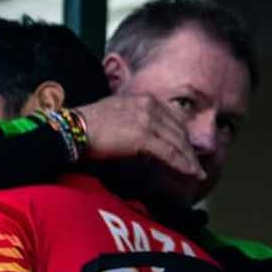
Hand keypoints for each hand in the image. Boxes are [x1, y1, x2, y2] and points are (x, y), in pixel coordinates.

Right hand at [76, 95, 205, 179]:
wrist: (74, 130)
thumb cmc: (89, 125)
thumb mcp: (118, 113)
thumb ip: (136, 118)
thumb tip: (144, 134)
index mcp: (144, 99)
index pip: (173, 117)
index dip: (183, 135)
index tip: (188, 148)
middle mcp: (150, 106)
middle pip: (179, 130)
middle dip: (189, 148)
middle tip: (196, 163)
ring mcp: (148, 120)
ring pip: (178, 142)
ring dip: (190, 159)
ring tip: (197, 172)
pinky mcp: (144, 137)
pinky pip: (170, 153)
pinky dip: (183, 164)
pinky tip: (191, 172)